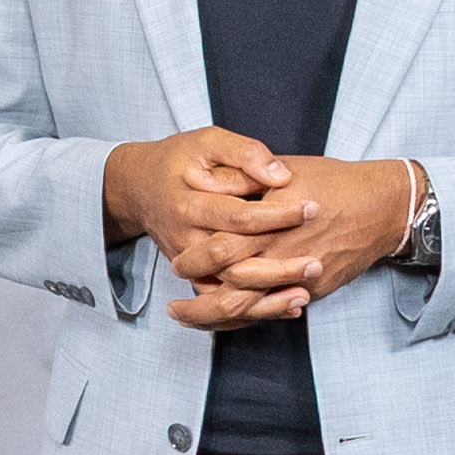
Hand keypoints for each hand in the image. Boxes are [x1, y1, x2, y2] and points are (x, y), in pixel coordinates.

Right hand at [106, 127, 309, 330]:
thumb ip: (244, 154)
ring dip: (266, 300)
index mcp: (187, 205)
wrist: (138, 188)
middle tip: (315, 262)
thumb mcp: (207, 142)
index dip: (278, 215)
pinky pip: (222, 305)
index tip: (313, 209)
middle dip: (277, 267)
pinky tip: (288, 306)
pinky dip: (255, 311)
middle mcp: (184, 241)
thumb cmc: (178, 161)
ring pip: (226, 296)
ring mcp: (188, 264)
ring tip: (305, 292)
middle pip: (232, 266)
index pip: (237, 217)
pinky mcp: (194, 277)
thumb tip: (281, 175)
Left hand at [165, 154, 420, 323]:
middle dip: (197, 302)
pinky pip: (272, 312)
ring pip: (250, 311)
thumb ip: (244, 180)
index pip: (221, 250)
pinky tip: (224, 320)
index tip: (177, 264)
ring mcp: (301, 279)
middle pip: (230, 291)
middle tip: (174, 304)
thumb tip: (203, 182)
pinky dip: (245, 319)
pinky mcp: (313, 291)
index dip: (195, 260)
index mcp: (272, 224)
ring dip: (214, 319)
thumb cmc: (333, 182)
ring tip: (188, 318)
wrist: (383, 206)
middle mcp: (284, 256)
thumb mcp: (285, 172)